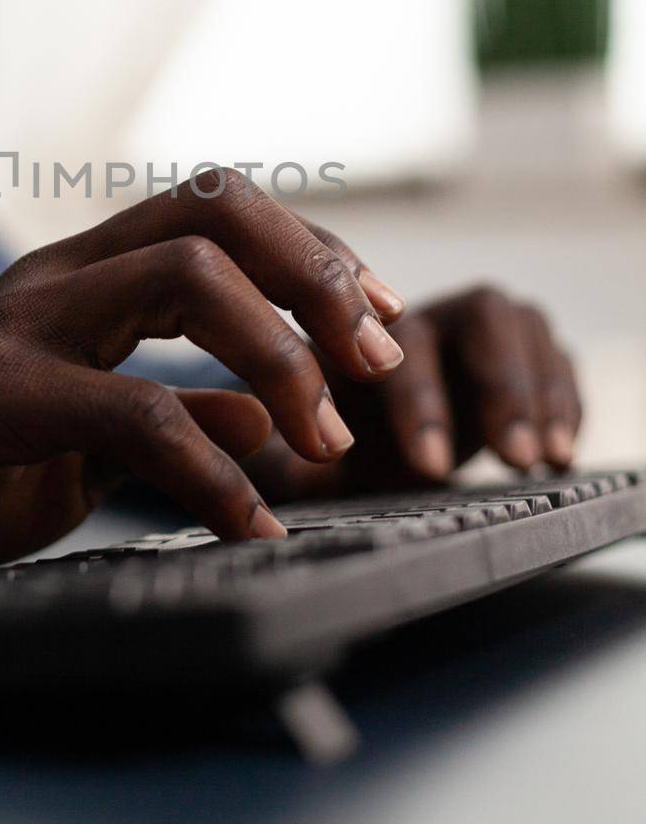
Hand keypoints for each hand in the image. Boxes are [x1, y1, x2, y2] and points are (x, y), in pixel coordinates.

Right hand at [0, 170, 405, 592]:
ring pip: (188, 280)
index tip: (376, 319)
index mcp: (83, 276)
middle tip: (376, 360)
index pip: (219, 212)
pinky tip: (251, 523)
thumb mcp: (82, 434)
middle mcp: (60, 278)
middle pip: (217, 213)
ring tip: (330, 443)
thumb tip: (267, 420)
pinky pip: (136, 415)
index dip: (312, 251)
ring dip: (282, 358)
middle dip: (317, 275)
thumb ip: (172, 410)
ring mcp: (26, 328)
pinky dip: (214, 472)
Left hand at [246, 284, 582, 502]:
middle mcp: (425, 313)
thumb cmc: (333, 448)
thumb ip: (287, 471)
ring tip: (544, 459)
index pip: (394, 343)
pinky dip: (566, 401)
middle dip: (499, 386)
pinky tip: (561, 453)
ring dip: (539, 392)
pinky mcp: (526, 350)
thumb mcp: (303, 457)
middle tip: (512, 458)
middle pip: (478, 314)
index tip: (429, 467)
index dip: (417, 401)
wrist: (379, 444)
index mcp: (359, 328)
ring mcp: (480, 327)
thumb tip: (258, 510)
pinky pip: (557, 357)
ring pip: (522, 325)